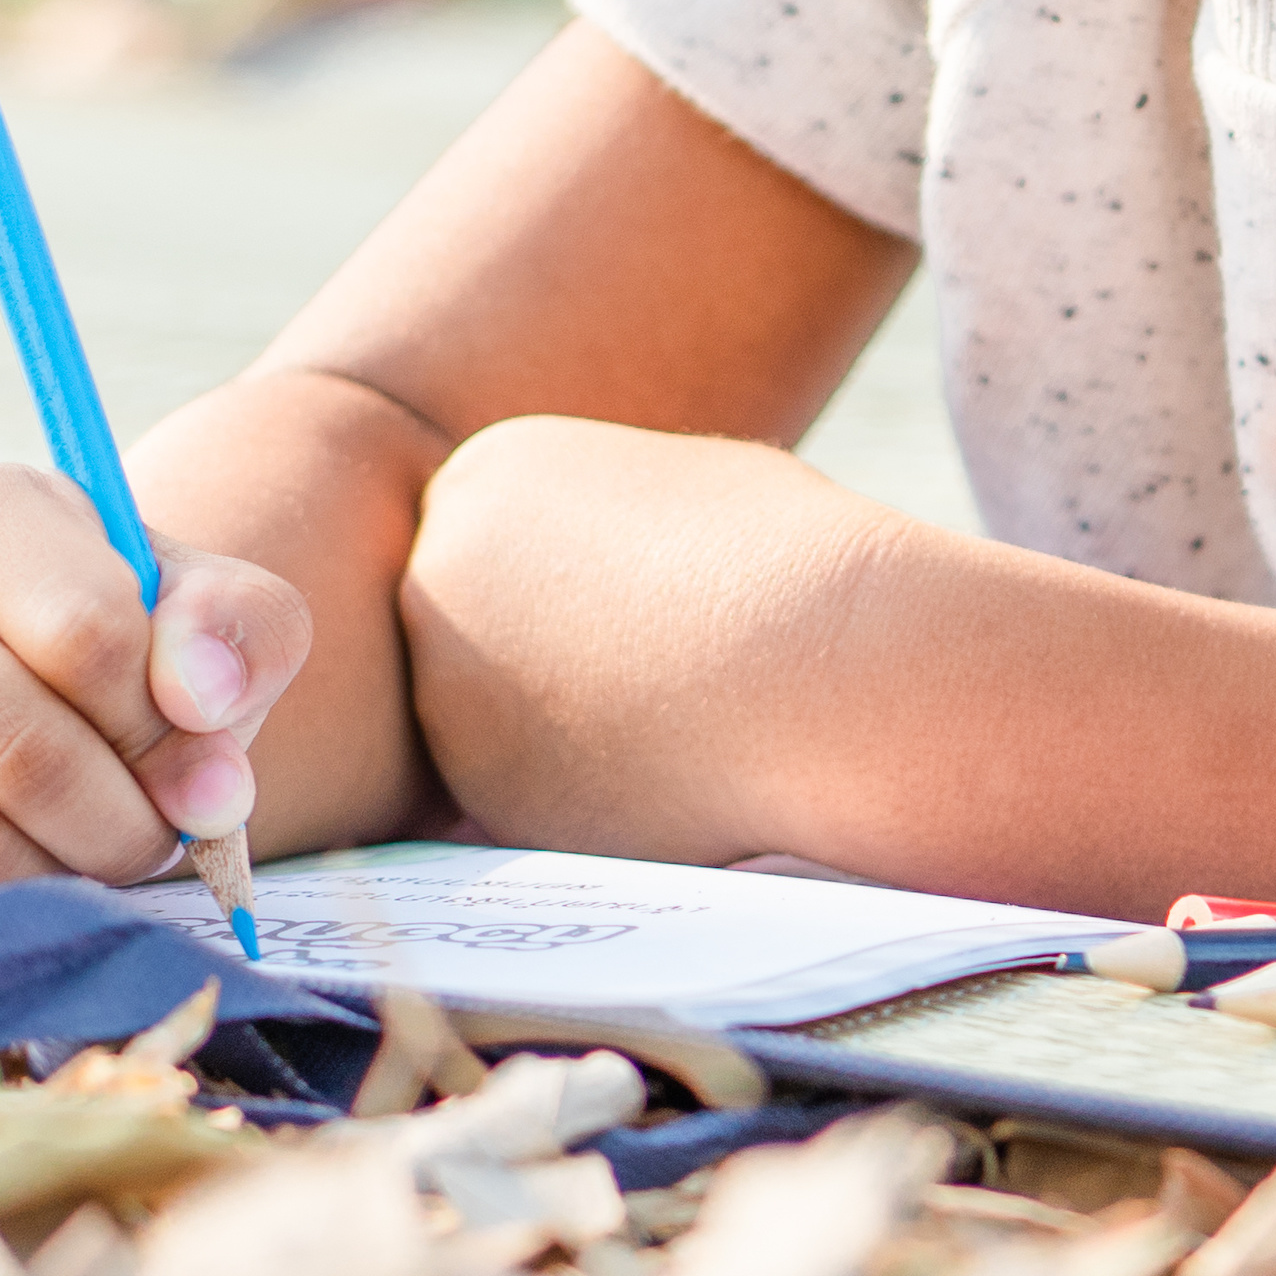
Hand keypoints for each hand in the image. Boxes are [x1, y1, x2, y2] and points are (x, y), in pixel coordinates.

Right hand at [0, 463, 305, 940]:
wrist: (20, 687)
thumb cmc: (128, 643)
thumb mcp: (209, 609)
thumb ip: (240, 632)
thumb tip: (199, 703)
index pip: (90, 638)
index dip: (164, 720)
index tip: (193, 738)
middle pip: (22, 754)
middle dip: (126, 822)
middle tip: (163, 831)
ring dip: (62, 878)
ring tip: (99, 851)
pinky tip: (22, 872)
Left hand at [394, 412, 897, 860]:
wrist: (838, 675)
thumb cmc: (789, 560)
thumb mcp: (679, 485)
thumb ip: (593, 523)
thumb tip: (566, 572)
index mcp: (484, 477)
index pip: (498, 531)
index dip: (592, 568)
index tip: (669, 579)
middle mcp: (437, 580)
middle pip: (478, 621)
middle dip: (556, 641)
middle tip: (671, 646)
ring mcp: (448, 695)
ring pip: (497, 713)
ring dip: (568, 716)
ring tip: (685, 697)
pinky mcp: (487, 797)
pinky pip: (527, 789)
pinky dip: (587, 783)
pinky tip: (675, 759)